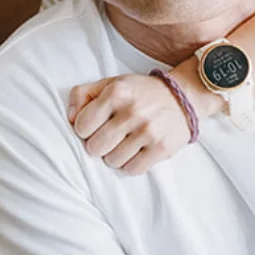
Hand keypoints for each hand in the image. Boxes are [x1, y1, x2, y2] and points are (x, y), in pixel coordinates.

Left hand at [67, 70, 204, 175]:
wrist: (184, 97)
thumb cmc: (140, 93)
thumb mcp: (111, 84)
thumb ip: (83, 95)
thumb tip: (70, 119)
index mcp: (116, 92)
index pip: (81, 126)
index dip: (85, 129)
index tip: (97, 126)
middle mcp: (132, 111)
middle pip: (95, 148)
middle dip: (99, 145)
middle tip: (111, 137)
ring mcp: (148, 131)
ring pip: (112, 161)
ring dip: (115, 156)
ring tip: (126, 143)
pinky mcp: (161, 148)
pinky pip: (132, 170)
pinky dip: (131, 164)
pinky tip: (137, 152)